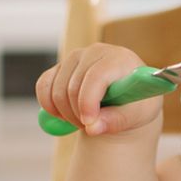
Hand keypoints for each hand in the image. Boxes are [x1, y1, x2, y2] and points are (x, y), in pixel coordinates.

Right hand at [35, 43, 157, 136]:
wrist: (128, 96)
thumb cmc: (137, 103)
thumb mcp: (137, 115)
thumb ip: (117, 121)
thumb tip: (92, 128)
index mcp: (120, 59)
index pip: (97, 76)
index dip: (88, 101)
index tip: (89, 123)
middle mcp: (96, 52)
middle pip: (73, 87)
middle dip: (79, 114)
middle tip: (92, 127)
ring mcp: (75, 57)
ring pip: (57, 90)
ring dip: (66, 114)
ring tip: (86, 121)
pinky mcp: (60, 66)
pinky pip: (43, 87)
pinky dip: (50, 106)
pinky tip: (65, 114)